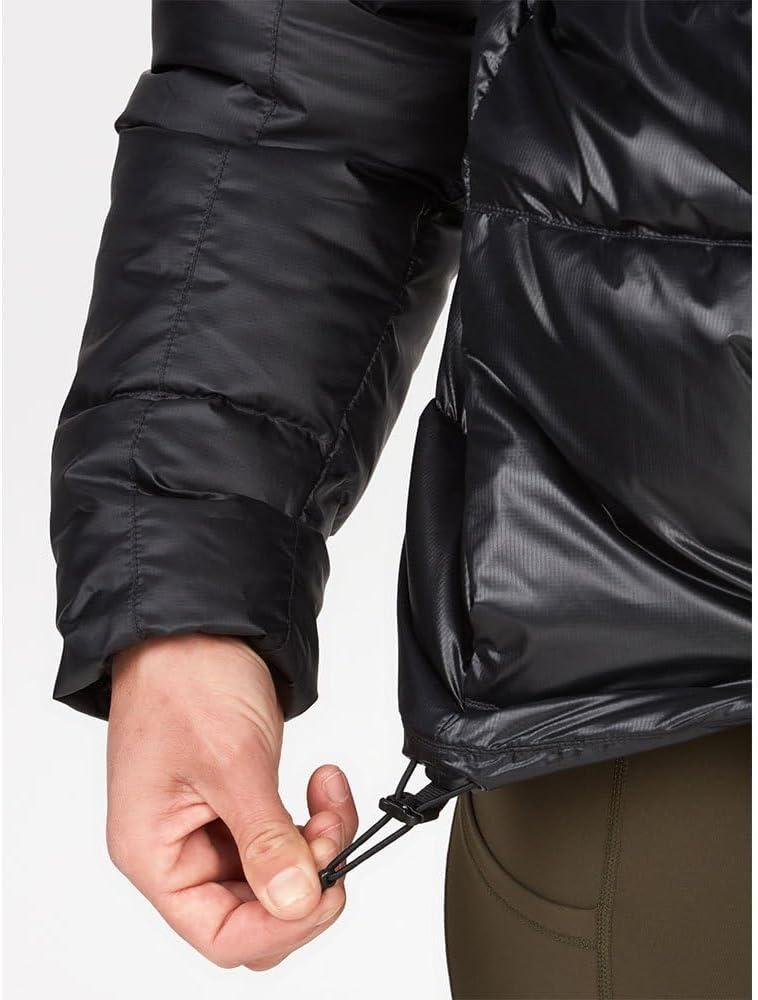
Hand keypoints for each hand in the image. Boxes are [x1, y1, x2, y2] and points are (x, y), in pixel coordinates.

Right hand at [106, 633, 357, 969]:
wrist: (195, 624)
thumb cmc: (187, 679)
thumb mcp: (232, 762)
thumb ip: (265, 839)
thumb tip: (297, 901)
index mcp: (154, 853)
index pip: (222, 933)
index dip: (280, 923)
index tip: (323, 887)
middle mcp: (176, 850)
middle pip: (252, 913)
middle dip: (304, 879)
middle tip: (330, 834)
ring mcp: (207, 827)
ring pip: (274, 877)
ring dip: (314, 845)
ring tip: (329, 795)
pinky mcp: (235, 803)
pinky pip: (280, 840)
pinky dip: (310, 821)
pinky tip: (321, 786)